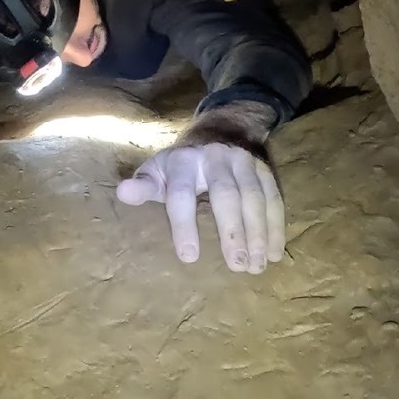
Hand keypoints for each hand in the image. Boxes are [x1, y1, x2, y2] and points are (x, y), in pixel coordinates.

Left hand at [117, 142, 285, 273]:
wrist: (216, 133)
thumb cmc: (179, 168)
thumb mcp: (157, 173)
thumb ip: (143, 187)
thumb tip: (122, 193)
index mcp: (183, 162)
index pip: (182, 194)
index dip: (184, 225)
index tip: (189, 257)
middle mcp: (215, 158)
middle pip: (226, 195)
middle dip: (232, 231)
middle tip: (236, 265)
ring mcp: (243, 161)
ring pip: (254, 197)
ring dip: (258, 233)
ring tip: (256, 265)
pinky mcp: (263, 169)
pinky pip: (273, 198)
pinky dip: (276, 226)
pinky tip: (274, 253)